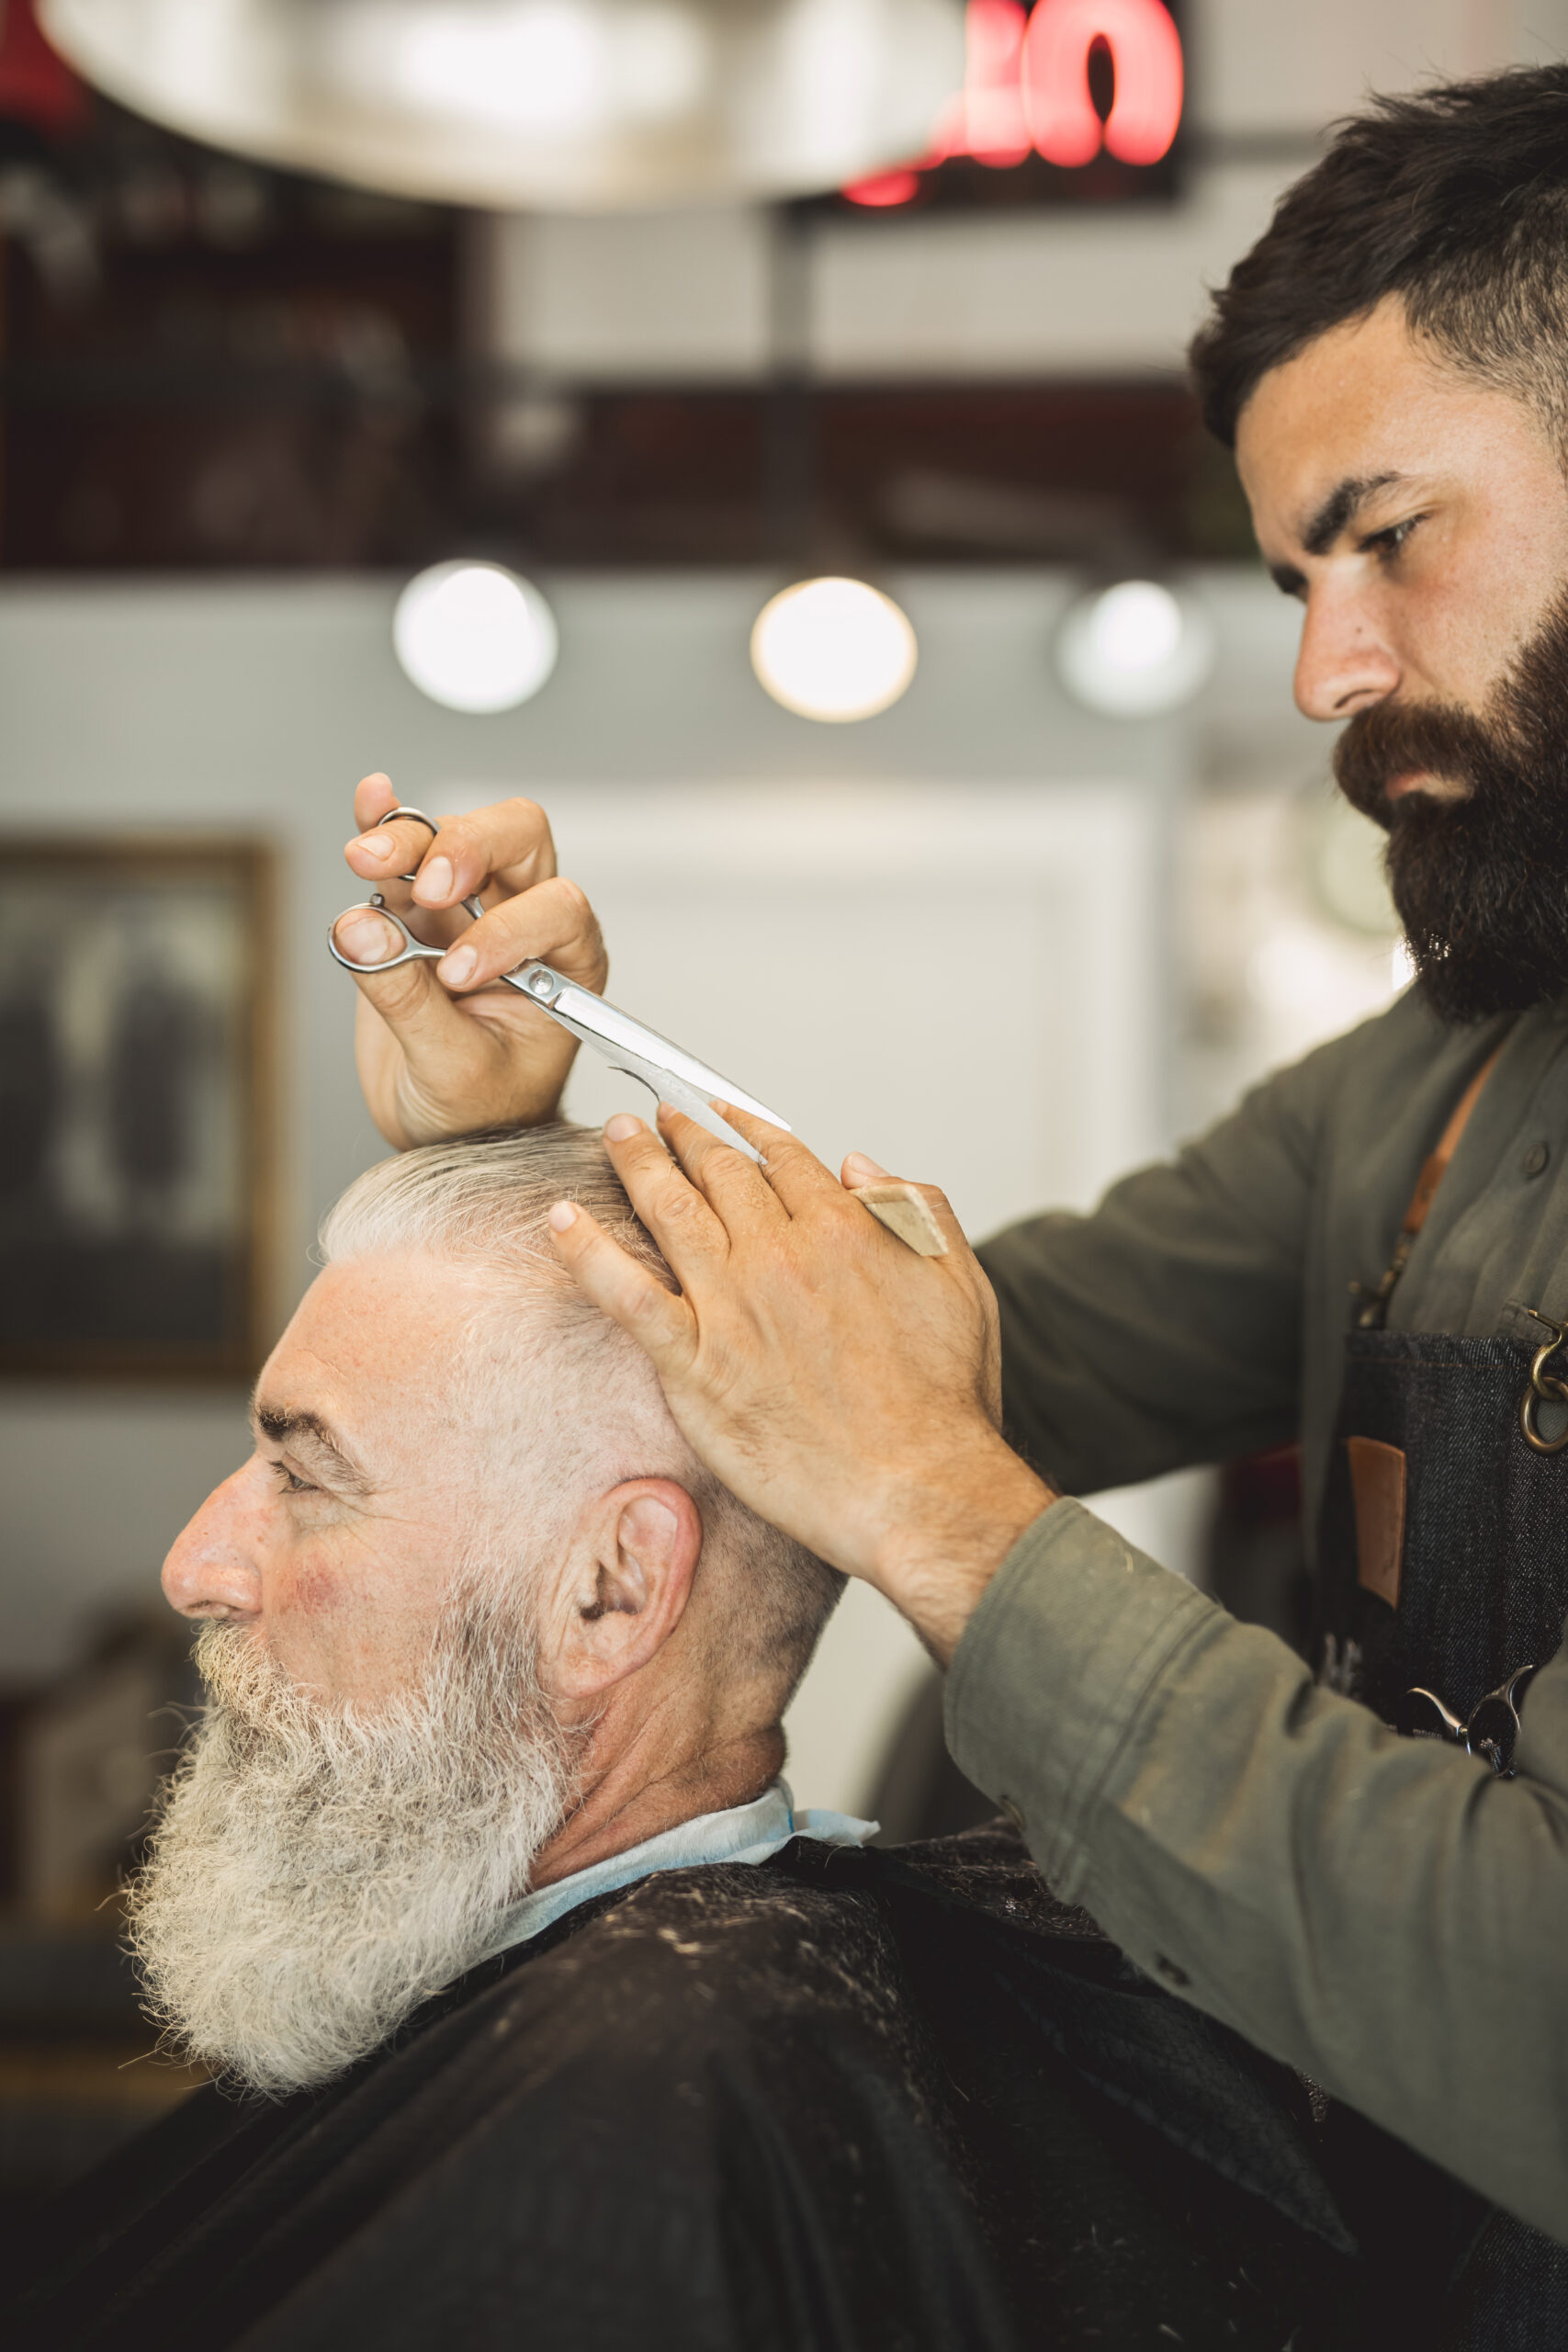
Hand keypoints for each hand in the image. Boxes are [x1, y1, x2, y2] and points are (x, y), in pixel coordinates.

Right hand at [335, 774, 607, 1148]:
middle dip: (470, 848)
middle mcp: (526, 921)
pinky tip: (372, 796)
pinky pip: (406, 851)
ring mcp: (469, 908)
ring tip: (366, 859)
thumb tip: (359, 928)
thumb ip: (407, 999)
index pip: (556, 909)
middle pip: (517, 841)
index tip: (457, 970)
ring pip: (451, 841)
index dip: (507, 928)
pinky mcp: (415, 910)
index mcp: (568, 964)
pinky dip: (386, 821)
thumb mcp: (450, 1069)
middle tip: (426, 887)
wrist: (444, 1128)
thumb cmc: (478, 1110)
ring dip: (409, 840)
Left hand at [547, 1108, 1053, 1663]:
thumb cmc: (943, 1404)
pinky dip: (587, 1250)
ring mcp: (732, 1304)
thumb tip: (862, 1167)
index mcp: (845, 1229)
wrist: (915, 1486)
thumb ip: (917, 1209)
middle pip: (719, 1172)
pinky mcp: (694, 1361)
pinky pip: (626, 1292)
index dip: (747, 1129)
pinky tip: (561, 1220)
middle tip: (659, 1118)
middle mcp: (781, 1253)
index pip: (782, 1158)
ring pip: (669, 1209)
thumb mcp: (961, 1282)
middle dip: (685, 1136)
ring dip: (636, 1162)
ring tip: (616, 1136)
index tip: (724, 1116)